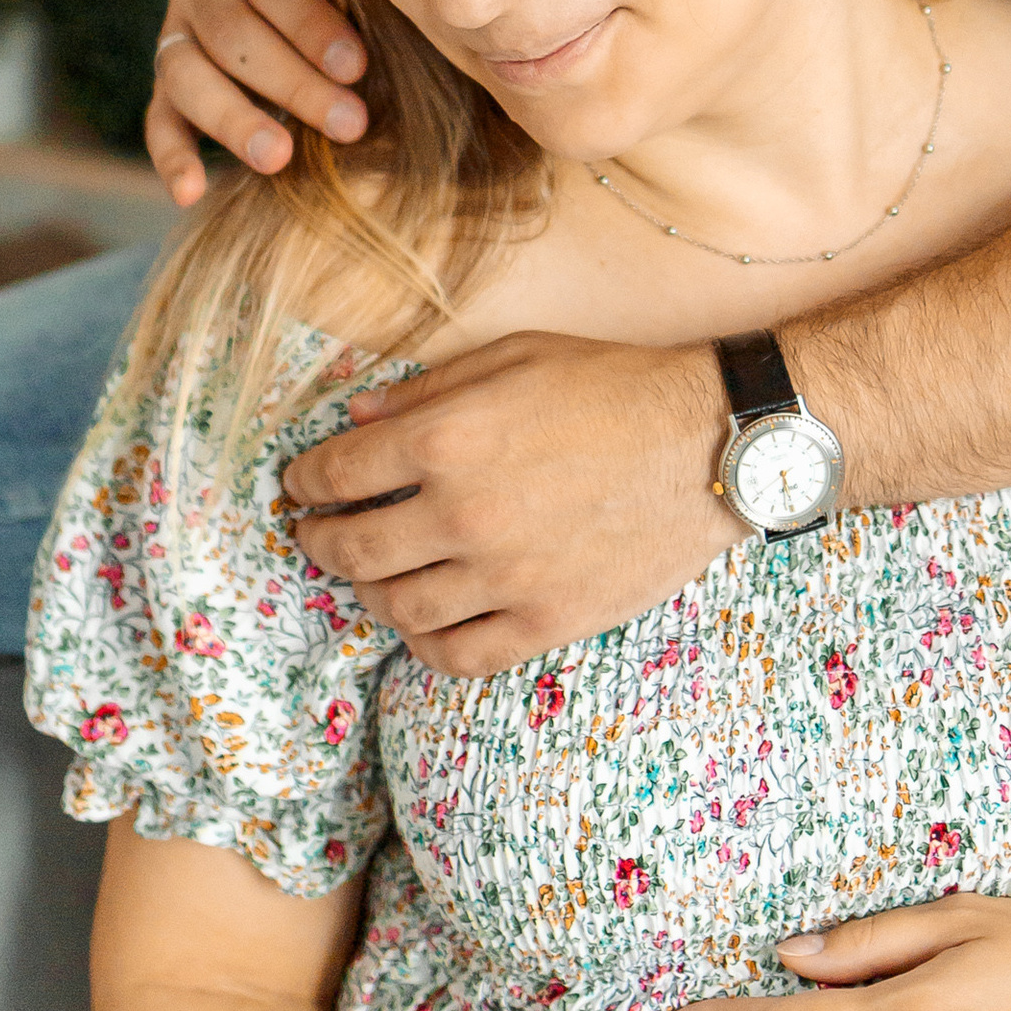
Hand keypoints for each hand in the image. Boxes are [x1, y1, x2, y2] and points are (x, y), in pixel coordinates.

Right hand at [145, 0, 370, 204]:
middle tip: (349, 125)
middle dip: (292, 82)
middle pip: (231, 30)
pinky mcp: (168, 80)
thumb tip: (424, 33)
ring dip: (235, 119)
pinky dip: (171, 155)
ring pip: (187, 73)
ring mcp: (176, 29)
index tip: (356, 66)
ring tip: (279, 159)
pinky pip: (158, 118)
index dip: (311, 23)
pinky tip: (192, 193)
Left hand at [281, 330, 736, 673]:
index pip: (336, 473)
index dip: (304, 483)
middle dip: (319, 542)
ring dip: (371, 592)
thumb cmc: (614, 384)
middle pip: (353, 549)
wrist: (710, 441)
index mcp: (446, 438)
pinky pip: (459, 654)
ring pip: (398, 608)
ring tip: (372, 576)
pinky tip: (424, 623)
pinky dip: (426, 644)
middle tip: (314, 536)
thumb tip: (357, 416)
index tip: (299, 488)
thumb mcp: (514, 356)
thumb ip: (427, 389)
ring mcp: (506, 576)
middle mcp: (464, 514)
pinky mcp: (548, 620)